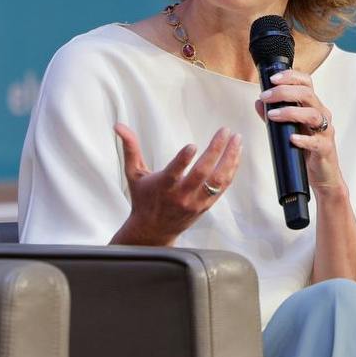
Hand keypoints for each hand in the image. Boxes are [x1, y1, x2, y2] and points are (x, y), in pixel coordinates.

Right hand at [111, 123, 241, 245]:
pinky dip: (231, 169)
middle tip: (225, 131)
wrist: (153, 231)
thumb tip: (119, 125)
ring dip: (229, 159)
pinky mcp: (206, 205)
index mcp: (163, 187)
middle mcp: (181, 196)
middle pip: (202, 174)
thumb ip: (130, 148)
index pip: (174, 173)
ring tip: (237, 140)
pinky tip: (236, 154)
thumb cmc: (143, 198)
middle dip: (215, 151)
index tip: (192, 145)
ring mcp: (196, 202)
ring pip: (218, 180)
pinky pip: (223, 186)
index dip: (183, 160)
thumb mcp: (133, 174)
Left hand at [258, 69, 342, 192]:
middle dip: (284, 92)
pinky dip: (304, 139)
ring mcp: (325, 131)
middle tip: (266, 97)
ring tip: (273, 115)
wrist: (323, 175)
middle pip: (308, 94)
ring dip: (291, 112)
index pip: (306, 83)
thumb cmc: (306, 149)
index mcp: (312, 106)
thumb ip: (273, 115)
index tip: (272, 79)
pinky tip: (292, 138)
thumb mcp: (288, 129)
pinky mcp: (325, 148)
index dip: (290, 76)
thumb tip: (258, 102)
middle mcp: (321, 114)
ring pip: (313, 114)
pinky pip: (316, 141)